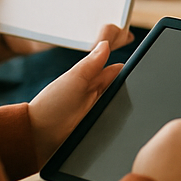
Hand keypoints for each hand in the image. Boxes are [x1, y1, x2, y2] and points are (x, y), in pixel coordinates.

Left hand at [27, 24, 129, 163]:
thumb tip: (106, 43)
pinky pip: (115, 121)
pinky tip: (128, 119)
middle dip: (131, 85)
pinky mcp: (98, 127)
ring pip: (120, 103)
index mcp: (90, 79)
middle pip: (121, 87)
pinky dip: (122, 119)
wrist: (38, 137)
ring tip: (136, 103)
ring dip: (127, 102)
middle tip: (143, 86)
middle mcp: (96, 94)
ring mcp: (97, 111)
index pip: (117, 70)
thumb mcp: (73, 79)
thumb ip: (92, 63)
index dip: (128, 66)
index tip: (142, 64)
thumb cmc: (51, 105)